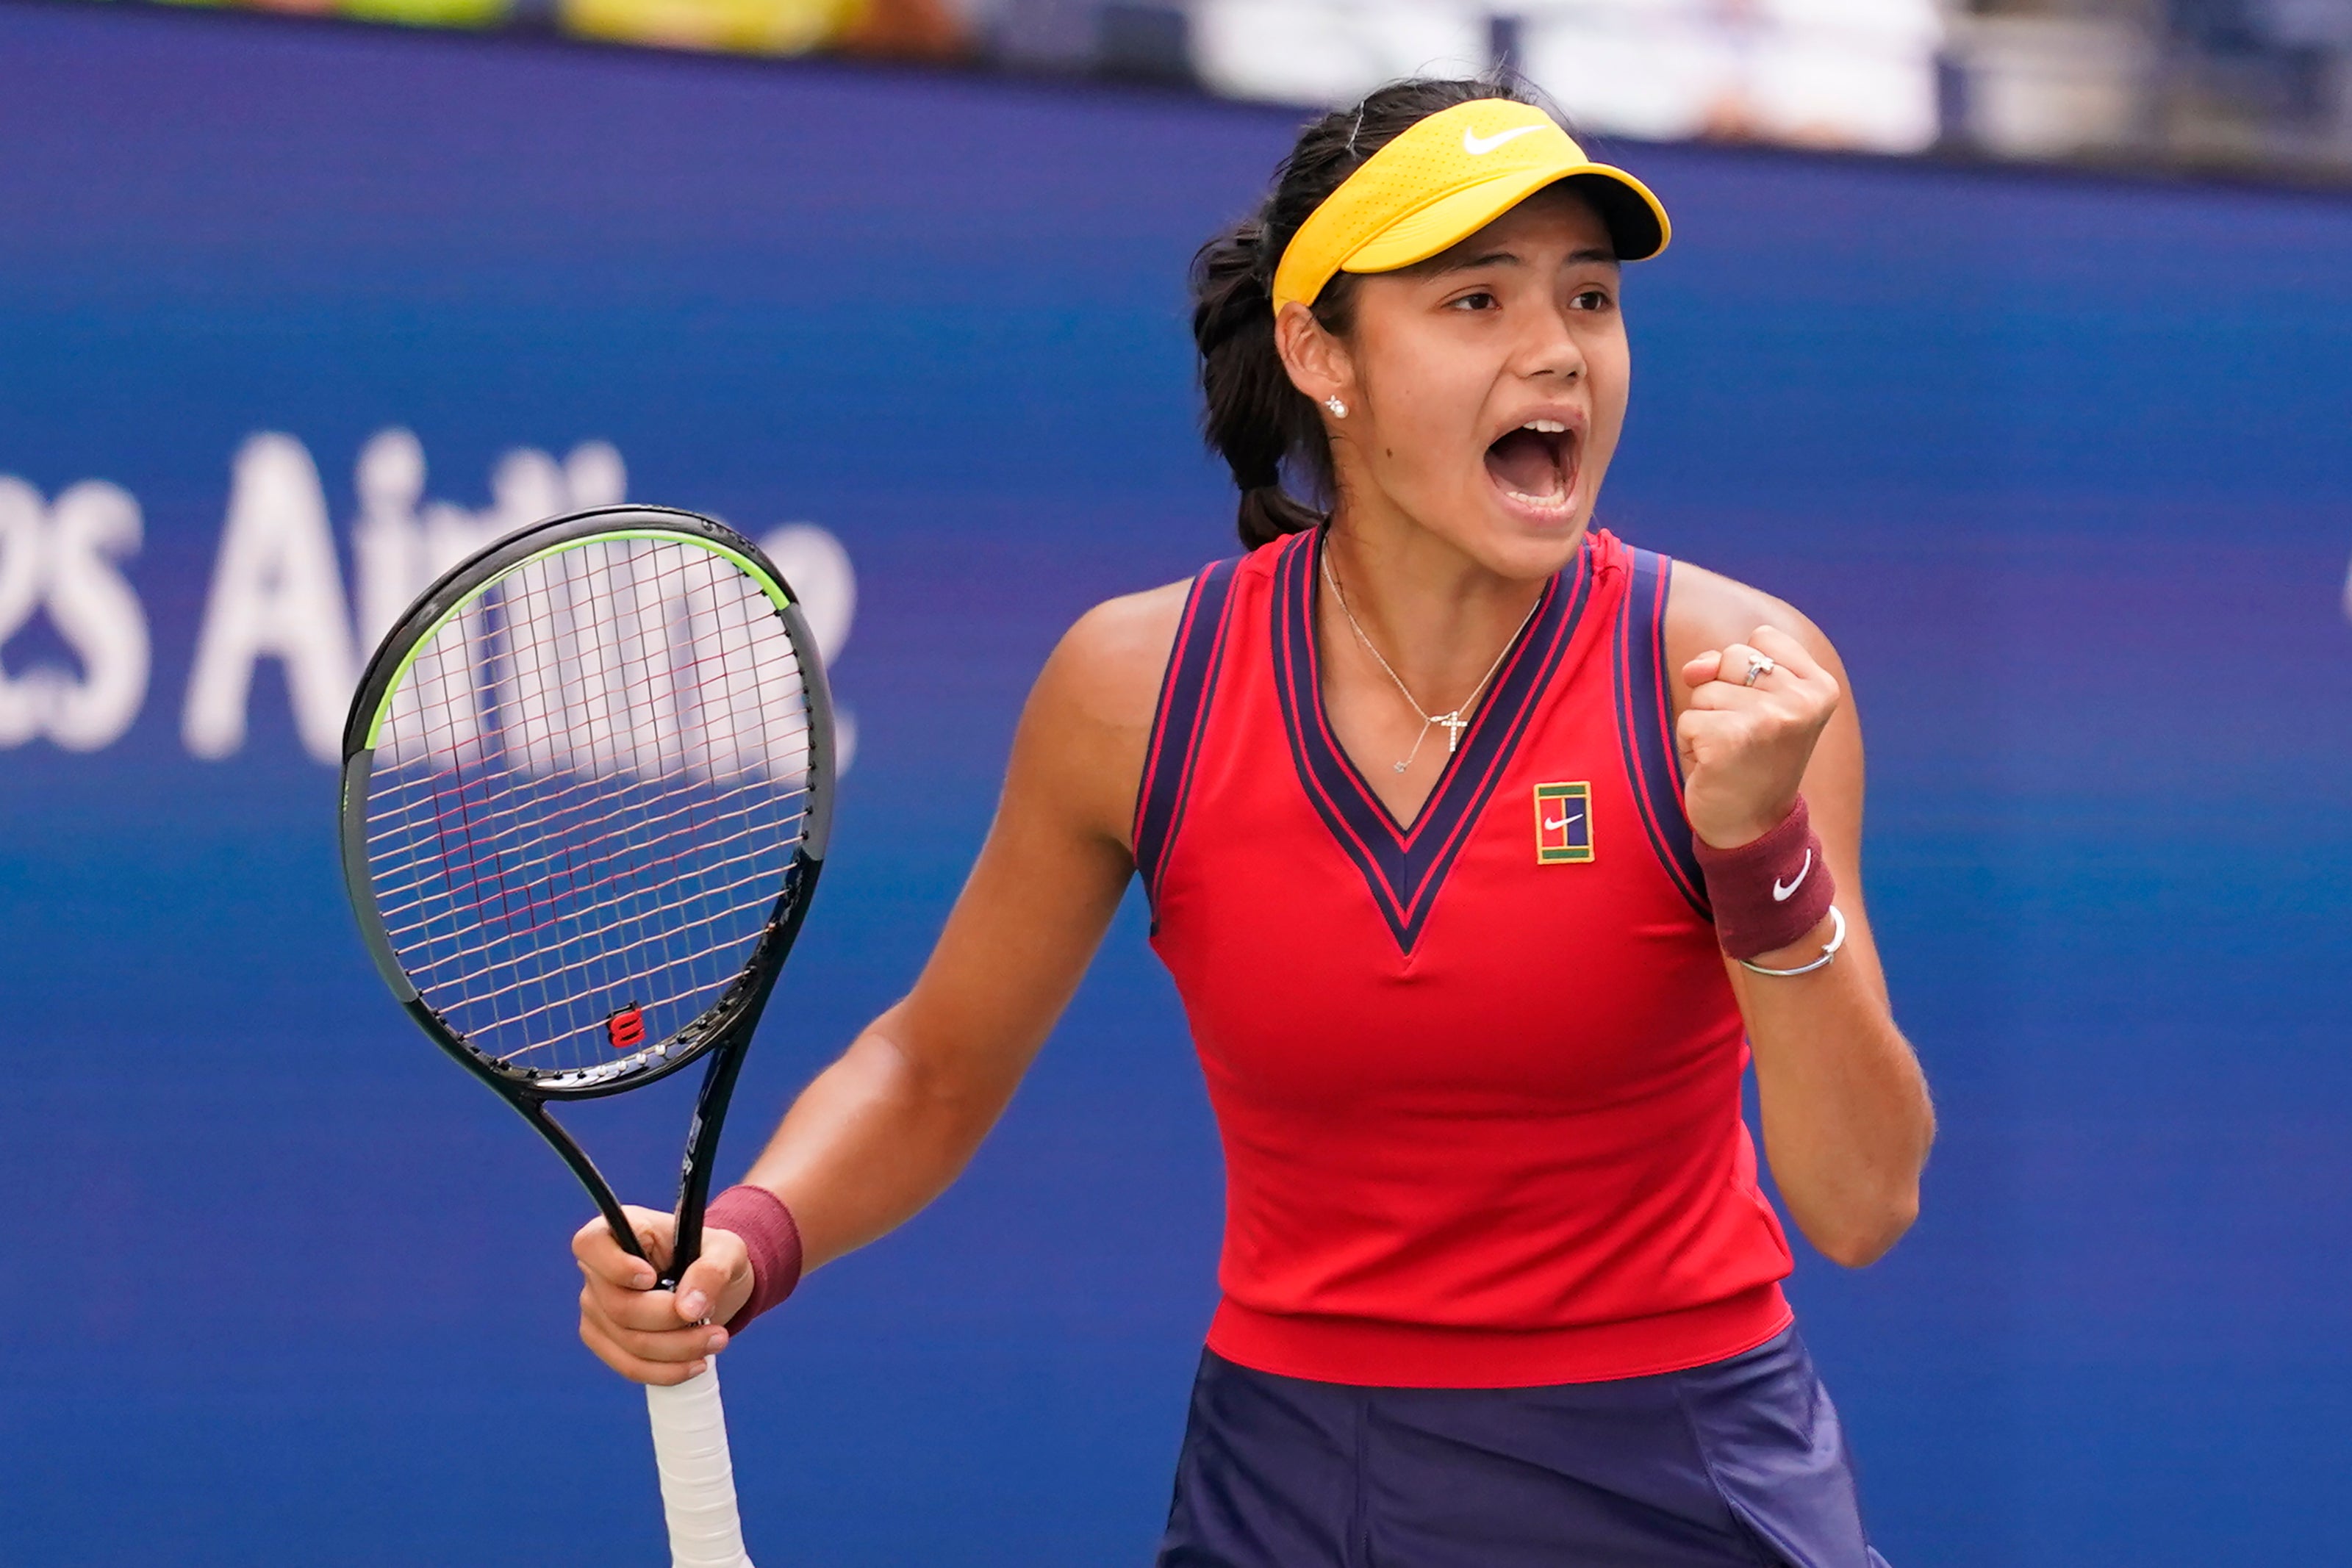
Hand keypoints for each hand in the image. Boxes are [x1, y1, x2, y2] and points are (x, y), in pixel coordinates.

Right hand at [573, 1205, 754, 1385]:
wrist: (713, 1285)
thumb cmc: (714, 1257)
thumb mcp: (728, 1252)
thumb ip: (712, 1271)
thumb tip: (688, 1309)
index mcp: (622, 1229)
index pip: (591, 1244)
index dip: (615, 1266)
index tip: (652, 1278)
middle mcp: (599, 1269)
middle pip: (618, 1306)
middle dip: (670, 1322)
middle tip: (715, 1327)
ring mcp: (597, 1307)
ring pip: (626, 1341)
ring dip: (676, 1350)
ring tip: (716, 1341)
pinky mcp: (605, 1338)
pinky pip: (628, 1364)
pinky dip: (665, 1370)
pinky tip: (695, 1364)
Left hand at [1676, 624, 1840, 849]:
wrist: (1753, 828)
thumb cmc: (1753, 760)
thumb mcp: (1759, 703)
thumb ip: (1730, 666)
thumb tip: (1695, 668)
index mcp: (1821, 686)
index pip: (1762, 637)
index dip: (1746, 671)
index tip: (1763, 712)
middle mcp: (1801, 700)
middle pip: (1731, 657)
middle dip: (1723, 694)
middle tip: (1744, 735)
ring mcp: (1769, 718)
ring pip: (1704, 689)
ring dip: (1704, 721)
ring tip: (1729, 751)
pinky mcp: (1731, 738)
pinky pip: (1687, 719)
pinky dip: (1690, 743)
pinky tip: (1714, 765)